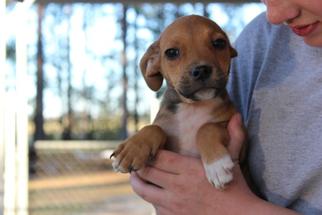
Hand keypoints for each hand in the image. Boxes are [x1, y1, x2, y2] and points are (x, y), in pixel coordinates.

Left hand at [130, 113, 255, 214]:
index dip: (149, 151)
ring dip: (137, 181)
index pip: (159, 157)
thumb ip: (234, 137)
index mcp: (189, 169)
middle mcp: (178, 186)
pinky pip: (153, 206)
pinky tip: (154, 193)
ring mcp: (173, 204)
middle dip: (139, 163)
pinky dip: (151, 199)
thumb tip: (236, 116)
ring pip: (143, 190)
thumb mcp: (233, 161)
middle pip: (147, 171)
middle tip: (136, 159)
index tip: (149, 148)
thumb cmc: (237, 188)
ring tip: (137, 175)